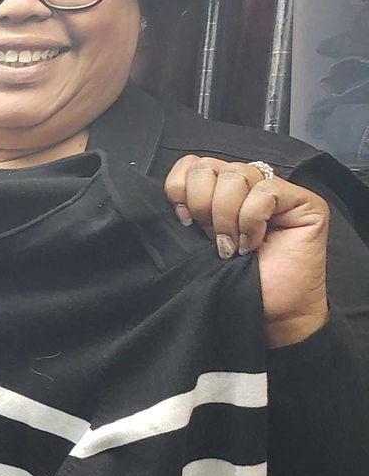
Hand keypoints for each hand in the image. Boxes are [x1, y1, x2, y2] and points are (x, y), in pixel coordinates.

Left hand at [165, 156, 330, 347]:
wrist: (268, 312)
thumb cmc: (234, 281)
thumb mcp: (196, 241)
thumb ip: (188, 210)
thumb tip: (172, 195)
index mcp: (219, 192)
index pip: (192, 164)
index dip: (180, 187)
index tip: (183, 220)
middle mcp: (247, 186)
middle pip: (209, 167)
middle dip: (202, 204)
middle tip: (212, 238)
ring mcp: (277, 191)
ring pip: (236, 175)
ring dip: (227, 216)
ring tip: (232, 246)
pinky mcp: (303, 201)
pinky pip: (266, 191)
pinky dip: (252, 220)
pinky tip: (253, 243)